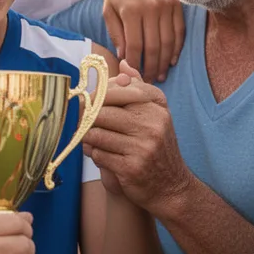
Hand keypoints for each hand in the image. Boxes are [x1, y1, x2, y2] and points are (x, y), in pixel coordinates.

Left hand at [83, 73, 193, 214]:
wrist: (172, 188)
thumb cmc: (157, 147)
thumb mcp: (155, 115)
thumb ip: (138, 88)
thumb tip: (123, 64)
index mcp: (156, 105)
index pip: (117, 89)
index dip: (97, 95)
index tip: (88, 101)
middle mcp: (152, 123)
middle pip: (102, 110)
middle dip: (86, 117)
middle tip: (81, 121)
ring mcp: (143, 145)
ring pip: (96, 132)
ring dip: (87, 137)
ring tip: (89, 139)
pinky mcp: (131, 167)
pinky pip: (98, 153)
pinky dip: (94, 154)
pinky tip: (100, 155)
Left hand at [101, 0, 183, 82]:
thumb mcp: (108, 12)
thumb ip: (116, 35)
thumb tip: (124, 58)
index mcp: (131, 11)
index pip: (135, 46)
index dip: (134, 64)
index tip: (132, 76)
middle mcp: (151, 8)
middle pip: (154, 47)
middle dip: (151, 68)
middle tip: (148, 81)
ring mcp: (166, 5)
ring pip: (169, 41)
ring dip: (165, 62)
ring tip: (160, 74)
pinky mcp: (176, 3)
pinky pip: (180, 30)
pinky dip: (177, 47)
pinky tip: (172, 60)